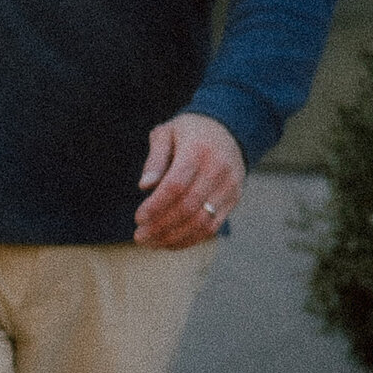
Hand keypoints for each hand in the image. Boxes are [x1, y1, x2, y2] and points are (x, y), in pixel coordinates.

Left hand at [134, 112, 244, 248]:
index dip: (156, 206)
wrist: (228, 129)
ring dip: (174, 237)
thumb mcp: (166, 133)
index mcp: (198, 150)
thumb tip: (144, 186)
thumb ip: (155, 158)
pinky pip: (212, 226)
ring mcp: (229, 186)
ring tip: (151, 243)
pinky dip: (190, 239)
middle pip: (188, 207)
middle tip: (139, 236)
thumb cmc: (188, 132)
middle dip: (161, 226)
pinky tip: (169, 242)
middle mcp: (218, 169)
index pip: (176, 186)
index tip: (138, 218)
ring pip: (202, 222)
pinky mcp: (234, 199)